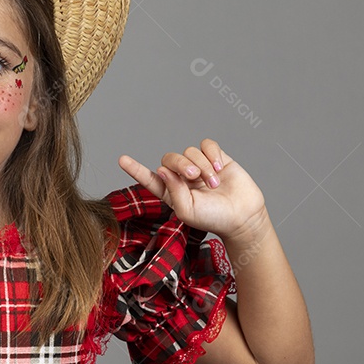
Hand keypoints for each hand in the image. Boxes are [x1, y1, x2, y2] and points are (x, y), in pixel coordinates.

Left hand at [118, 139, 265, 240]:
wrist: (242, 216)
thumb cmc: (213, 218)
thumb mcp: (187, 210)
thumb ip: (173, 190)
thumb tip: (161, 170)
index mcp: (170, 191)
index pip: (150, 178)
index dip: (136, 169)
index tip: (122, 159)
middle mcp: (182, 177)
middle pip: (170, 158)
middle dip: (180, 164)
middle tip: (193, 176)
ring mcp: (199, 166)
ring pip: (189, 151)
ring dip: (201, 165)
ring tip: (212, 183)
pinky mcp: (216, 158)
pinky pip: (207, 145)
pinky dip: (212, 154)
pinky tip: (220, 168)